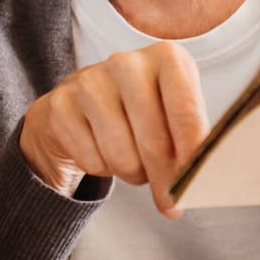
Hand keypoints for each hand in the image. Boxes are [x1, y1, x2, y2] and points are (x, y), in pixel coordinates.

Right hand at [18, 42, 208, 213]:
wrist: (77, 106)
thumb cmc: (137, 112)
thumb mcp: (172, 113)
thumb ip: (191, 141)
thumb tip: (199, 184)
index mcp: (166, 58)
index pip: (186, 112)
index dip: (194, 155)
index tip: (197, 183)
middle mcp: (126, 63)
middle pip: (155, 142)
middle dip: (164, 180)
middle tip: (169, 201)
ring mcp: (88, 82)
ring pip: (123, 157)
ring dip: (132, 173)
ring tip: (133, 162)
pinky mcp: (60, 106)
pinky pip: (92, 161)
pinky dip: (102, 169)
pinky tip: (102, 152)